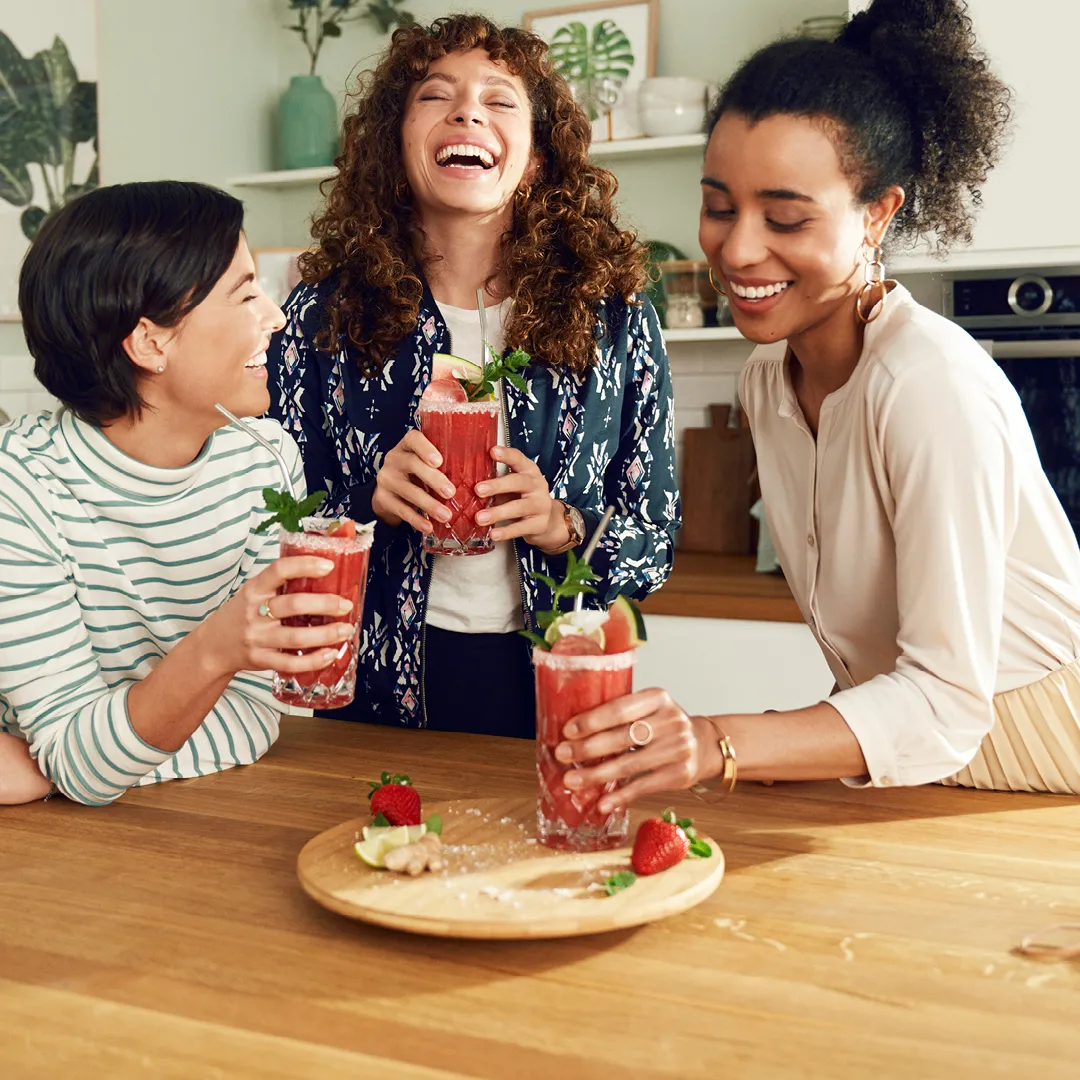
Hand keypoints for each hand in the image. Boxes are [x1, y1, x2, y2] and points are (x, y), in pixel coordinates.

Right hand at [195, 557, 356, 679]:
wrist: (213, 646)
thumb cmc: (241, 614)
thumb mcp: (253, 592)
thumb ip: (280, 585)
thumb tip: (324, 573)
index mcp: (254, 589)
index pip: (279, 570)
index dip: (304, 565)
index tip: (329, 566)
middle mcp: (254, 612)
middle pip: (294, 605)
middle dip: (325, 604)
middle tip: (346, 604)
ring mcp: (257, 638)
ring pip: (296, 637)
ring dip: (326, 634)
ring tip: (346, 629)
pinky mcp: (260, 660)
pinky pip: (290, 663)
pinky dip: (314, 660)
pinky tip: (331, 654)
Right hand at [371, 430, 454, 533]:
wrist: (389, 494)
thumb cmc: (416, 475)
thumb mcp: (426, 465)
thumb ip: (444, 464)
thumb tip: (479, 474)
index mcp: (407, 446)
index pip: (413, 439)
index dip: (425, 448)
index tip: (439, 461)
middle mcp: (394, 459)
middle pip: (412, 464)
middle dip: (433, 479)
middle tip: (451, 493)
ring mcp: (386, 479)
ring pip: (408, 490)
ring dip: (428, 504)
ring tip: (446, 516)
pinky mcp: (382, 499)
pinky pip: (401, 510)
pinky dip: (416, 520)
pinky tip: (429, 527)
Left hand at [474, 446, 568, 551]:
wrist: (549, 521)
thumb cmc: (523, 498)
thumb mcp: (513, 485)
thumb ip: (496, 481)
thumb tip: (465, 482)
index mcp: (529, 471)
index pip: (519, 459)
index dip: (506, 455)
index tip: (492, 451)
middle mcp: (537, 485)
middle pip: (518, 482)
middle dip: (498, 486)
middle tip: (478, 490)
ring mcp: (541, 505)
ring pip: (519, 507)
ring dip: (498, 512)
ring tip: (480, 518)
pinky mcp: (540, 524)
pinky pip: (522, 528)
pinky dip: (506, 531)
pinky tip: (493, 534)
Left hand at [554, 689, 724, 812]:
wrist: (703, 745)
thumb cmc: (663, 726)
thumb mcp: (649, 709)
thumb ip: (621, 715)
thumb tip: (573, 733)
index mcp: (658, 698)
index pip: (620, 708)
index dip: (592, 720)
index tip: (567, 731)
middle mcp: (671, 721)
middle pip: (621, 737)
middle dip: (586, 748)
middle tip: (562, 755)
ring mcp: (678, 748)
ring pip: (629, 764)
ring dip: (596, 775)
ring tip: (571, 781)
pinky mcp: (680, 774)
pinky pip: (643, 786)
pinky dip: (620, 796)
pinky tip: (602, 803)